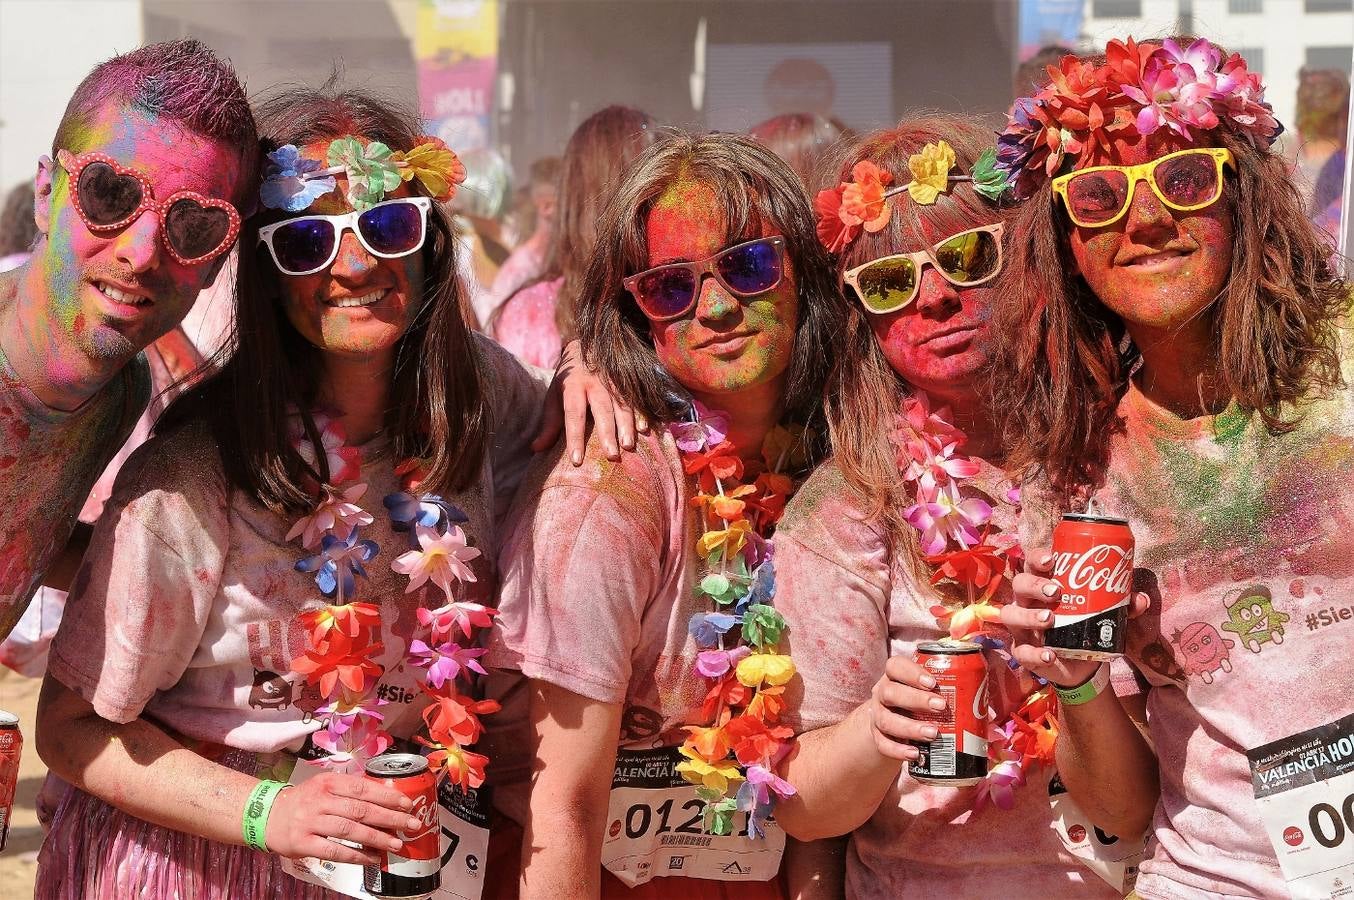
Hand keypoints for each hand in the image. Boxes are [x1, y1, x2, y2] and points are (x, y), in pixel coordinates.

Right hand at [263, 772, 421, 865]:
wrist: (266, 816)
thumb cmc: (303, 801)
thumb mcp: (324, 786)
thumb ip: (350, 790)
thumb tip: (386, 797)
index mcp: (328, 782)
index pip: (364, 788)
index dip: (388, 796)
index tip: (408, 803)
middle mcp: (320, 800)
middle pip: (361, 809)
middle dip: (390, 817)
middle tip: (412, 824)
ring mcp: (311, 822)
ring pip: (351, 830)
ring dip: (377, 838)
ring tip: (396, 844)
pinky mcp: (304, 843)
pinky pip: (335, 851)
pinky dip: (356, 855)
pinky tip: (372, 858)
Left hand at [532, 340, 646, 463]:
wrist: (585, 345)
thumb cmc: (567, 379)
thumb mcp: (554, 396)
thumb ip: (549, 423)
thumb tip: (536, 449)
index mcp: (573, 386)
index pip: (573, 414)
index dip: (575, 437)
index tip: (577, 460)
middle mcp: (594, 382)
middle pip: (601, 409)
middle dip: (607, 433)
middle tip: (611, 456)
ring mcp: (613, 380)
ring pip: (622, 404)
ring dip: (626, 425)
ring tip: (628, 446)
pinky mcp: (626, 380)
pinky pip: (636, 398)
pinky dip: (640, 413)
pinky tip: (645, 429)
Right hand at [866, 655, 946, 760]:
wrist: (894, 724)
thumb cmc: (920, 702)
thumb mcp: (929, 690)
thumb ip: (950, 688)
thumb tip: (987, 702)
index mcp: (895, 676)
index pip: (896, 666)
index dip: (912, 672)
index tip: (933, 682)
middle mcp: (883, 693)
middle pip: (891, 692)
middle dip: (916, 699)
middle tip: (941, 706)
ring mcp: (878, 716)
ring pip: (886, 720)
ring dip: (910, 727)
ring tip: (933, 734)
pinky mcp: (877, 738)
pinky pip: (883, 744)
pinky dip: (899, 750)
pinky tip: (916, 754)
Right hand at [1000, 550, 1150, 687]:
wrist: (1083, 664)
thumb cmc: (1086, 625)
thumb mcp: (1106, 613)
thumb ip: (1122, 605)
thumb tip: (1141, 599)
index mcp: (1043, 584)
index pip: (1033, 564)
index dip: (1038, 558)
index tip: (1053, 560)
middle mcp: (1027, 602)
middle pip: (1019, 584)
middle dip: (1034, 585)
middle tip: (1056, 591)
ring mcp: (1021, 627)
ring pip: (1011, 615)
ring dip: (1028, 615)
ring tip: (1049, 619)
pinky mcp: (1023, 651)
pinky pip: (1021, 651)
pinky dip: (1034, 653)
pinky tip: (1050, 654)